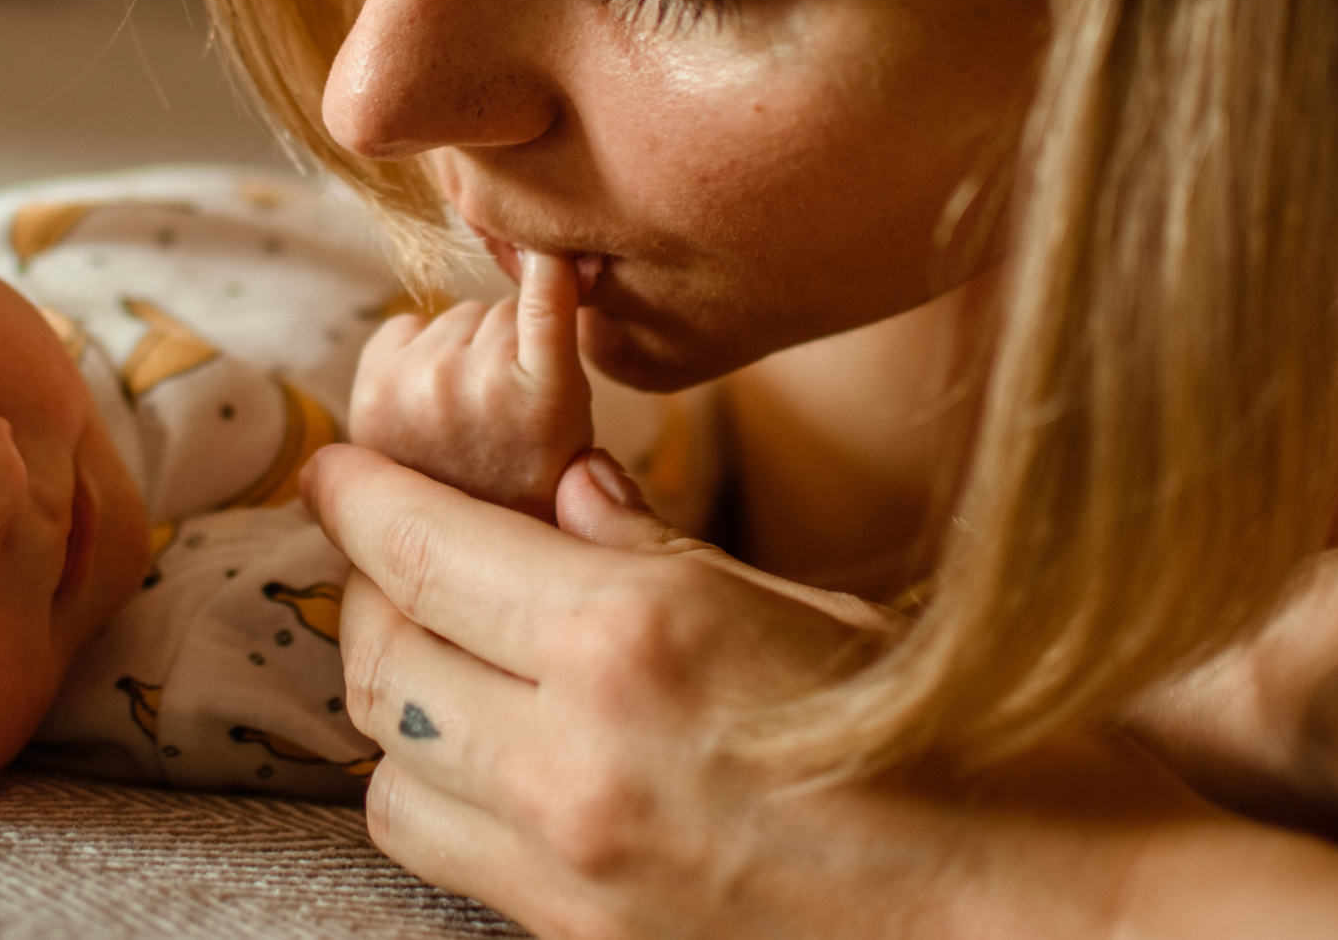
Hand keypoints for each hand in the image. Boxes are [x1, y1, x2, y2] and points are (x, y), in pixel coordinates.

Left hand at [302, 445, 1337, 939]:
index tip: (339, 466)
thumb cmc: (997, 757)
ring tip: (453, 656)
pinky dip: (442, 793)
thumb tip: (567, 495)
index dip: (359, 494)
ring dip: (395, 703)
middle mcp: (577, 755)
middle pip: (375, 658)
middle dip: (373, 590)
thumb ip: (665, 554)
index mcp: (638, 635)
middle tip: (404, 548)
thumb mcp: (828, 612)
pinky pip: (449, 858)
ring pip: (385, 772)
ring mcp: (576, 871)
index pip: (420, 548)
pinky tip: (505, 755)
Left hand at [349, 249, 593, 518]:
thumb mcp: (575, 410)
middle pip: (493, 308)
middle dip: (503, 341)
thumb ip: (563, 334)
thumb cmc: (535, 474)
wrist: (468, 555)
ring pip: (450, 318)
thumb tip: (557, 254)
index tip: (554, 251)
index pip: (544, 286)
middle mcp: (474, 382)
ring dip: (459, 348)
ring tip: (469, 411)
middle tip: (506, 402)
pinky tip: (428, 386)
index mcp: (544, 392)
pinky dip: (415, 344)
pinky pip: (404, 325)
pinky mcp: (373, 392)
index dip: (549, 269)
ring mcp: (416, 386)